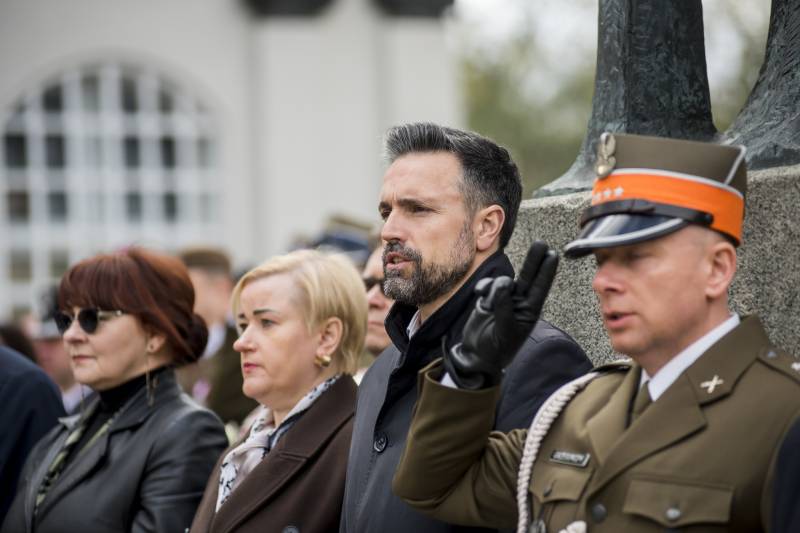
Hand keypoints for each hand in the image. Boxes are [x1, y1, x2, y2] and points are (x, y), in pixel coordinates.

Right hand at [444, 241, 558, 388]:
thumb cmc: (495, 349)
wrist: (474, 355)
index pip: (540, 288)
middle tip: (541, 244)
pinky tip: (480, 297)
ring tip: (488, 305)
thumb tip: (503, 282)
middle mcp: (519, 302)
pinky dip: (483, 288)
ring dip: (495, 288)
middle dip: (534, 260)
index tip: (553, 255)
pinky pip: (487, 285)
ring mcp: (504, 299)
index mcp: (529, 311)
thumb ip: (504, 306)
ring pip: (502, 281)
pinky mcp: (488, 298)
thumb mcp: (504, 331)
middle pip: (528, 277)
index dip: (546, 271)